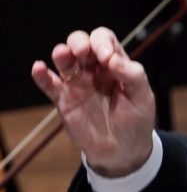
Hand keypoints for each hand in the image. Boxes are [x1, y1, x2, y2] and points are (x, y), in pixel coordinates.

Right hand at [31, 28, 156, 176]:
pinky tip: (39, 68)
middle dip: (79, 41)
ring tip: (63, 55)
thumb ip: (132, 75)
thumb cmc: (136, 121)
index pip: (104, 40)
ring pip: (63, 60)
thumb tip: (111, 59)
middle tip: (82, 51)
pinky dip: (41, 75)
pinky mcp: (63, 100)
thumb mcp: (142, 97)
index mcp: (114, 64)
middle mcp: (93, 69)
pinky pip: (49, 84)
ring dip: (61, 53)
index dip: (102, 42)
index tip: (107, 58)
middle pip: (80, 43)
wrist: (122, 152)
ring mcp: (77, 83)